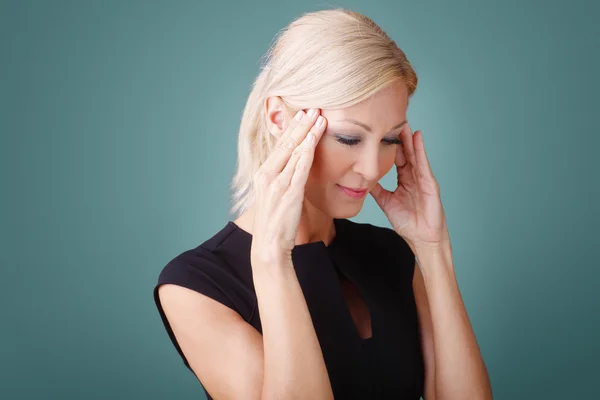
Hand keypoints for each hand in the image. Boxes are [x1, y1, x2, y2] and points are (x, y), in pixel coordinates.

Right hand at [250, 108, 326, 266]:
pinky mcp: (289, 191)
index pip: (279, 146)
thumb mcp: (274, 196)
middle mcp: (267, 174)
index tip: (301, 115)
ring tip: (318, 116)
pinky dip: (308, 150)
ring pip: (294, 150)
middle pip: (286, 143)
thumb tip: (295, 167)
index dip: (291, 129)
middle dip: (300, 124)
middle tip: (312, 107)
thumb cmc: (274, 223)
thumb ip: (282, 179)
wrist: (268, 244)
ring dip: (307, 132)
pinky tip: (315, 137)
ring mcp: (277, 182)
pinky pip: (300, 166)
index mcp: (262, 174)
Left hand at [369, 123, 449, 251]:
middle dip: (398, 136)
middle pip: (405, 151)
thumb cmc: (408, 222)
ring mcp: (422, 178)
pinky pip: (423, 163)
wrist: (421, 238)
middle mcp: (413, 175)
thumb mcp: (386, 202)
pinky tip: (416, 137)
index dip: (387, 145)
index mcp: (404, 179)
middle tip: (390, 119)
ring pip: (414, 154)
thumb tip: (361, 180)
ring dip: (408, 138)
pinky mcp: (429, 183)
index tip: (379, 131)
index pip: (395, 157)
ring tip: (402, 122)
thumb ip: (376, 190)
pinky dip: (420, 150)